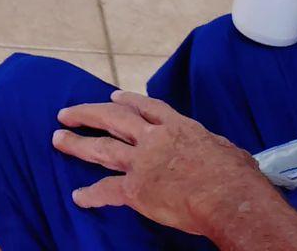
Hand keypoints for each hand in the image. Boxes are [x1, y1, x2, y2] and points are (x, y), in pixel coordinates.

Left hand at [55, 89, 268, 235]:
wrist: (229, 199)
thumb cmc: (238, 179)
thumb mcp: (229, 150)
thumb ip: (215, 147)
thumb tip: (223, 152)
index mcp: (178, 127)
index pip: (147, 107)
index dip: (127, 101)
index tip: (113, 97)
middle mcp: (154, 138)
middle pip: (113, 118)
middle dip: (87, 114)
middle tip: (65, 113)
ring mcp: (142, 162)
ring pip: (102, 148)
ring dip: (77, 143)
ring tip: (58, 138)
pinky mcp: (137, 189)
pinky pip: (108, 190)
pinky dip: (91, 194)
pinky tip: (78, 196)